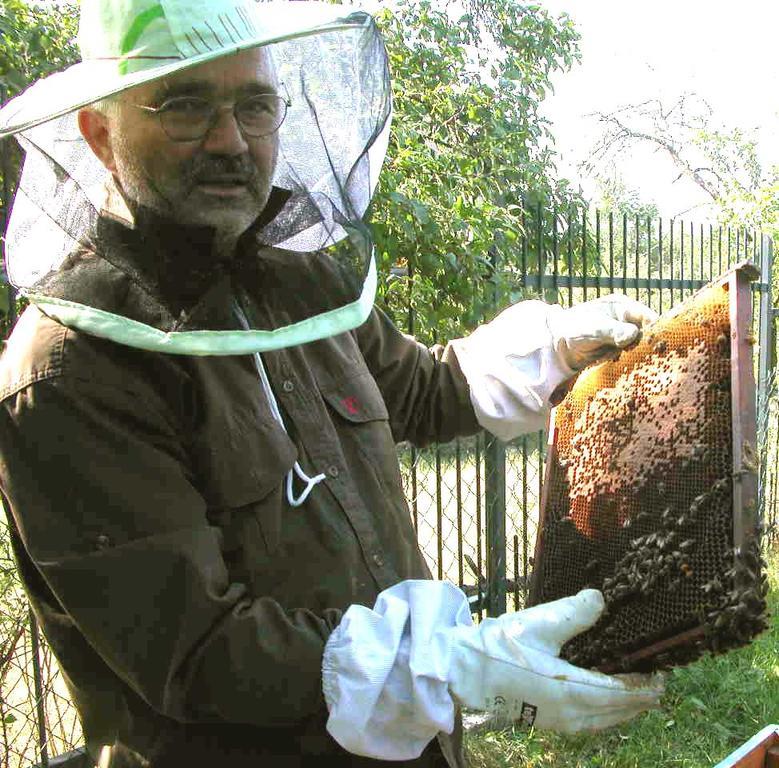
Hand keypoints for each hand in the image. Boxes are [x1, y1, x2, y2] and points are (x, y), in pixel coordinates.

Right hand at [447, 589, 663, 731]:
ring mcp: (558, 722)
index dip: (643, 686)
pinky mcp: (548, 721)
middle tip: (659, 686)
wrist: (466, 670)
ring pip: (604, 721)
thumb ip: (573, 612)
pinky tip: (606, 707)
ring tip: (640, 698)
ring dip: (625, 709)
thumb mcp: (538, 624)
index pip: (619, 693)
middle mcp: (570, 713)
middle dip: (640, 699)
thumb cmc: (500, 646)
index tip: (662, 677)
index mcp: (570, 690)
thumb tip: (601, 599)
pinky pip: (589, 723)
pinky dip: (606, 715)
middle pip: (616, 711)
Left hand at [549, 294, 657, 370]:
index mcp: (623, 307)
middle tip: (654, 360)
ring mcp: (624, 336)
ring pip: (641, 346)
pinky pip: (631, 356)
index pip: (648, 317)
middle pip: (648, 333)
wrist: (558, 345)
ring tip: (645, 367)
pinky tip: (634, 371)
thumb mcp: (594, 328)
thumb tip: (632, 335)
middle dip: (650, 346)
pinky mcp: (619, 350)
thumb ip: (613, 331)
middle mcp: (627, 320)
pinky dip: (633, 363)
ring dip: (642, 356)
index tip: (658, 345)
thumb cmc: (574, 329)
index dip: (656, 330)